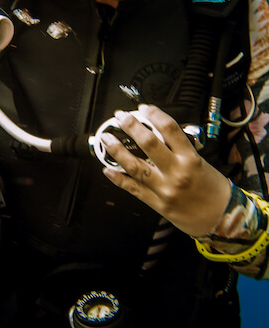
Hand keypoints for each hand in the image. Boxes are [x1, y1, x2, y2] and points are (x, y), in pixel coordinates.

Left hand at [100, 104, 230, 238]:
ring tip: (106, 138)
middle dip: (131, 126)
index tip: (144, 108)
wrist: (220, 218)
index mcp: (190, 158)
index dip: (154, 114)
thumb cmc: (212, 189)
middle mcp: (176, 172)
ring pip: (135, 166)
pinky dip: (118, 178)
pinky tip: (107, 169)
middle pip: (149, 143)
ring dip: (117, 150)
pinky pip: (133, 189)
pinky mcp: (156, 203)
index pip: (170, 128)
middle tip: (121, 117)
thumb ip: (179, 149)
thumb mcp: (201, 162)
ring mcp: (164, 189)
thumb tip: (155, 132)